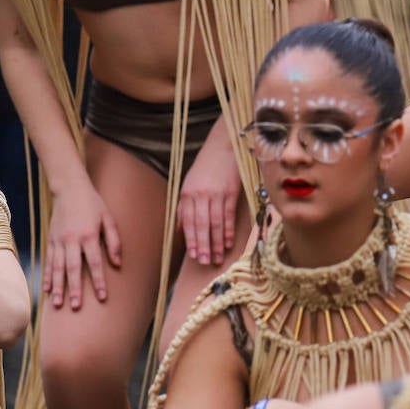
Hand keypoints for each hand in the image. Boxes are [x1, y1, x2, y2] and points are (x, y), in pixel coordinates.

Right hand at [44, 179, 119, 309]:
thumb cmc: (94, 205)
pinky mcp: (50, 240)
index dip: (99, 281)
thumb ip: (114, 241)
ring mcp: (59, 240)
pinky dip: (48, 276)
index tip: (102, 297)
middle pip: (73, 269)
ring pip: (57, 267)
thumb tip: (118, 264)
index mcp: (89, 235)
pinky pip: (49, 261)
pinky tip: (48, 289)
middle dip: (75, 289)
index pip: (95, 263)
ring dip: (58, 287)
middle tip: (76, 307)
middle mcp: (72, 240)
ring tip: (58, 304)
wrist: (70, 190)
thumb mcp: (110, 219)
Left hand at [179, 142, 241, 265]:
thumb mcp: (188, 184)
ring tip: (218, 257)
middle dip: (203, 245)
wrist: (224, 146)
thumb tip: (178, 228)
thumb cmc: (206, 166)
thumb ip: (183, 207)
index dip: (191, 240)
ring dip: (216, 242)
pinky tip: (228, 241)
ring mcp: (216, 193)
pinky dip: (228, 229)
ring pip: (215, 222)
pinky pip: (228, 214)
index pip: (187, 221)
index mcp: (187, 194)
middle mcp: (200, 194)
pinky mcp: (231, 191)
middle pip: (201, 225)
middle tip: (205, 262)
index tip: (194, 255)